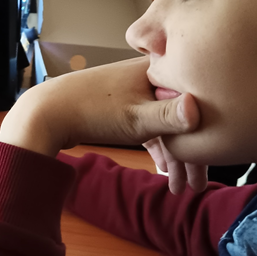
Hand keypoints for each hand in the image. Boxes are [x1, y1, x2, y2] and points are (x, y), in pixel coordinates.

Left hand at [0, 57, 207, 193]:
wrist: (46, 113)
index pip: (195, 101)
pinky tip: (164, 169)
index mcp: (158, 69)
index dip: (205, 137)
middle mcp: (150, 75)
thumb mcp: (136, 118)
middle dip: (190, 153)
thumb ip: (170, 117)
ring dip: (174, 154)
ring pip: (166, 123)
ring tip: (180, 186)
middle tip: (196, 186)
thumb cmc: (92, 111)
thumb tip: (198, 110)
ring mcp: (136, 89)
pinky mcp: (124, 103)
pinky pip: (150, 124)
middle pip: (182, 116)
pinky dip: (158, 146)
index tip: (209, 168)